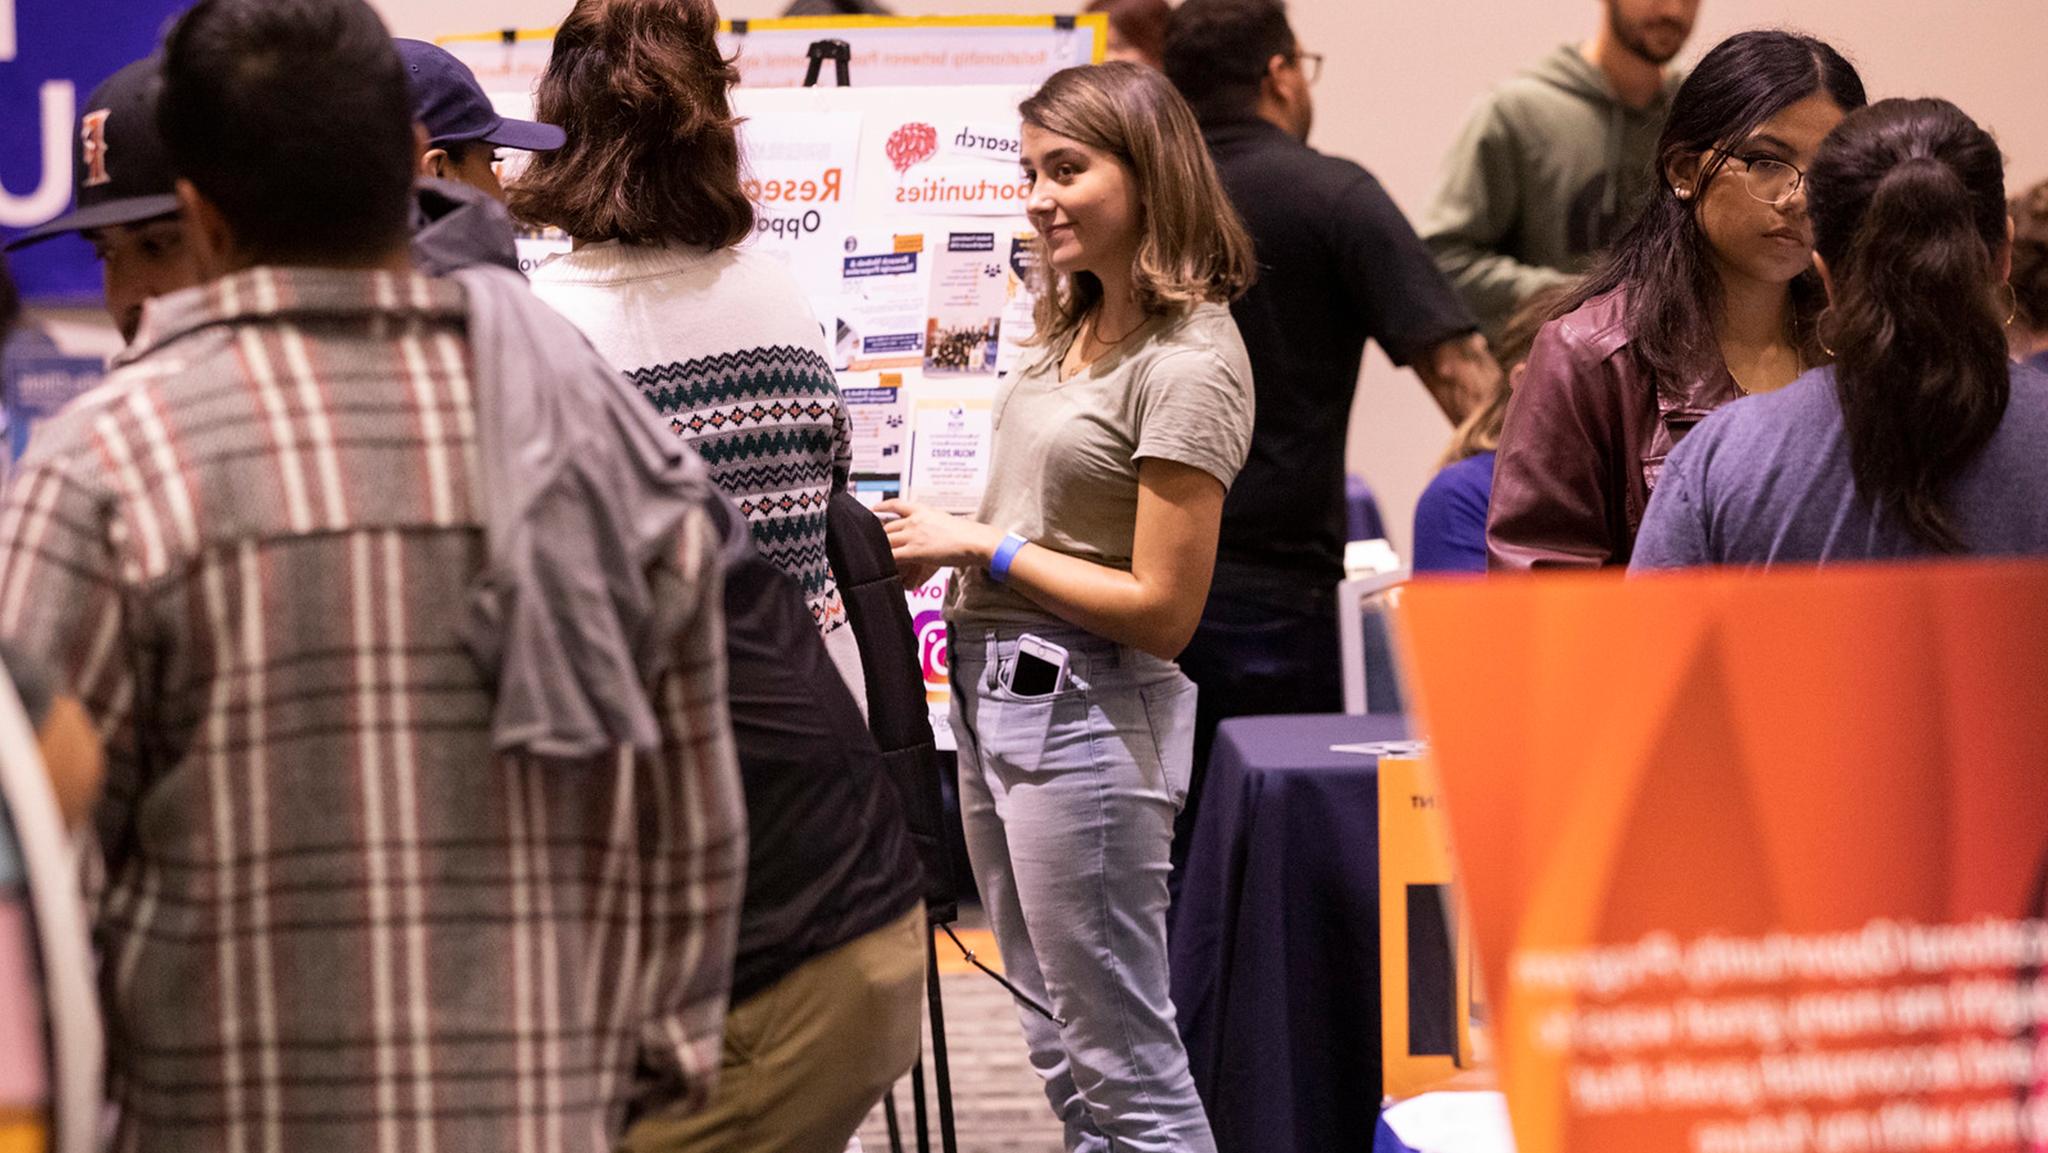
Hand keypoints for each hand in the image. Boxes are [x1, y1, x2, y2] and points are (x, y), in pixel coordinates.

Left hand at [875, 499, 1001, 576]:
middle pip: (888, 527)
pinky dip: (888, 562)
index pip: (896, 504)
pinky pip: (893, 556)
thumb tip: (929, 532)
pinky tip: (887, 566)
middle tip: (879, 545)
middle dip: (882, 537)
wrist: (975, 540)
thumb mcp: (945, 520)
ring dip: (883, 550)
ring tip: (882, 558)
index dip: (882, 506)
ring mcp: (913, 535)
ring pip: (887, 542)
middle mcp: (915, 521)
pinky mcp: (915, 551)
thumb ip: (931, 523)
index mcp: (923, 510)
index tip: (874, 508)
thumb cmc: (967, 533)